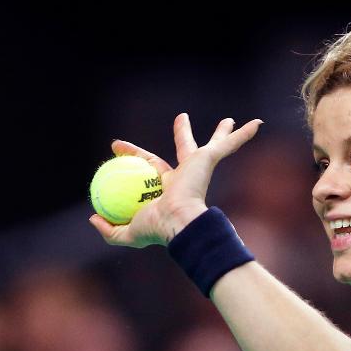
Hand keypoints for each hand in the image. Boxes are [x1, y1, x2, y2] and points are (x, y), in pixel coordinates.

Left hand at [88, 113, 262, 247]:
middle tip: (181, 118)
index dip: (132, 154)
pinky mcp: (209, 160)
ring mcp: (199, 168)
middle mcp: (185, 176)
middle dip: (184, 134)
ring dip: (221, 133)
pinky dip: (243, 136)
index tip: (114, 146)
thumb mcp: (127, 232)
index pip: (149, 166)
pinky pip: (228, 146)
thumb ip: (110, 230)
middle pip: (185, 149)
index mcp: (167, 187)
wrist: (182, 224)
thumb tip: (93, 218)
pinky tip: (258, 124)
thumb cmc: (158, 229)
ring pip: (211, 144)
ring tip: (228, 120)